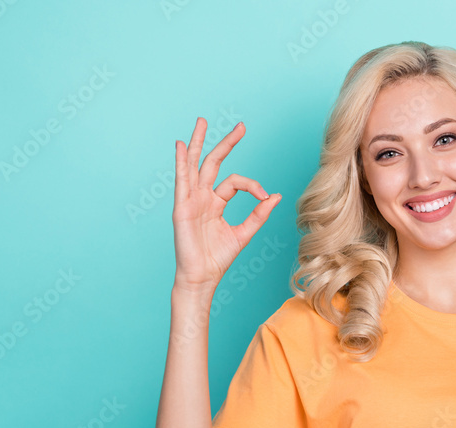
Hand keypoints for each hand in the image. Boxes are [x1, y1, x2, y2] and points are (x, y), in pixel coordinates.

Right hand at [172, 117, 281, 289]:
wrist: (202, 277)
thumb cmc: (218, 258)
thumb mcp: (244, 232)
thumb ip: (259, 214)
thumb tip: (276, 196)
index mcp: (216, 203)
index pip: (235, 182)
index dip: (253, 186)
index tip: (266, 197)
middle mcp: (202, 197)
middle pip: (213, 163)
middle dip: (226, 144)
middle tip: (241, 126)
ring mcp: (191, 200)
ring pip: (195, 165)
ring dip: (198, 142)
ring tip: (202, 121)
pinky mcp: (182, 207)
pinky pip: (181, 181)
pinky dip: (180, 162)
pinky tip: (179, 145)